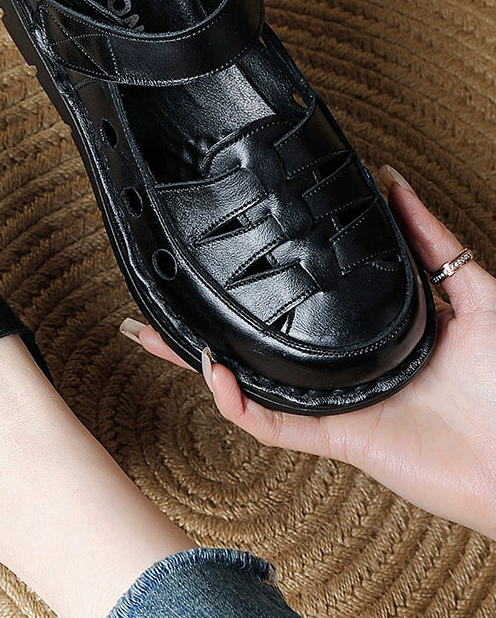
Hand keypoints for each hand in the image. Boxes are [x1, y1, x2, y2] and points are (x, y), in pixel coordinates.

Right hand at [122, 166, 495, 538]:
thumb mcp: (474, 291)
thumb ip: (432, 239)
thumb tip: (394, 181)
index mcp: (370, 336)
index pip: (301, 305)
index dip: (259, 283)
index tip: (226, 251)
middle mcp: (344, 371)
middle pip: (258, 347)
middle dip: (202, 326)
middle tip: (159, 301)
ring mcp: (336, 405)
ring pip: (250, 383)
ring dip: (199, 362)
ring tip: (155, 332)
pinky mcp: (339, 436)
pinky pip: (274, 422)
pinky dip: (237, 402)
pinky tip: (213, 369)